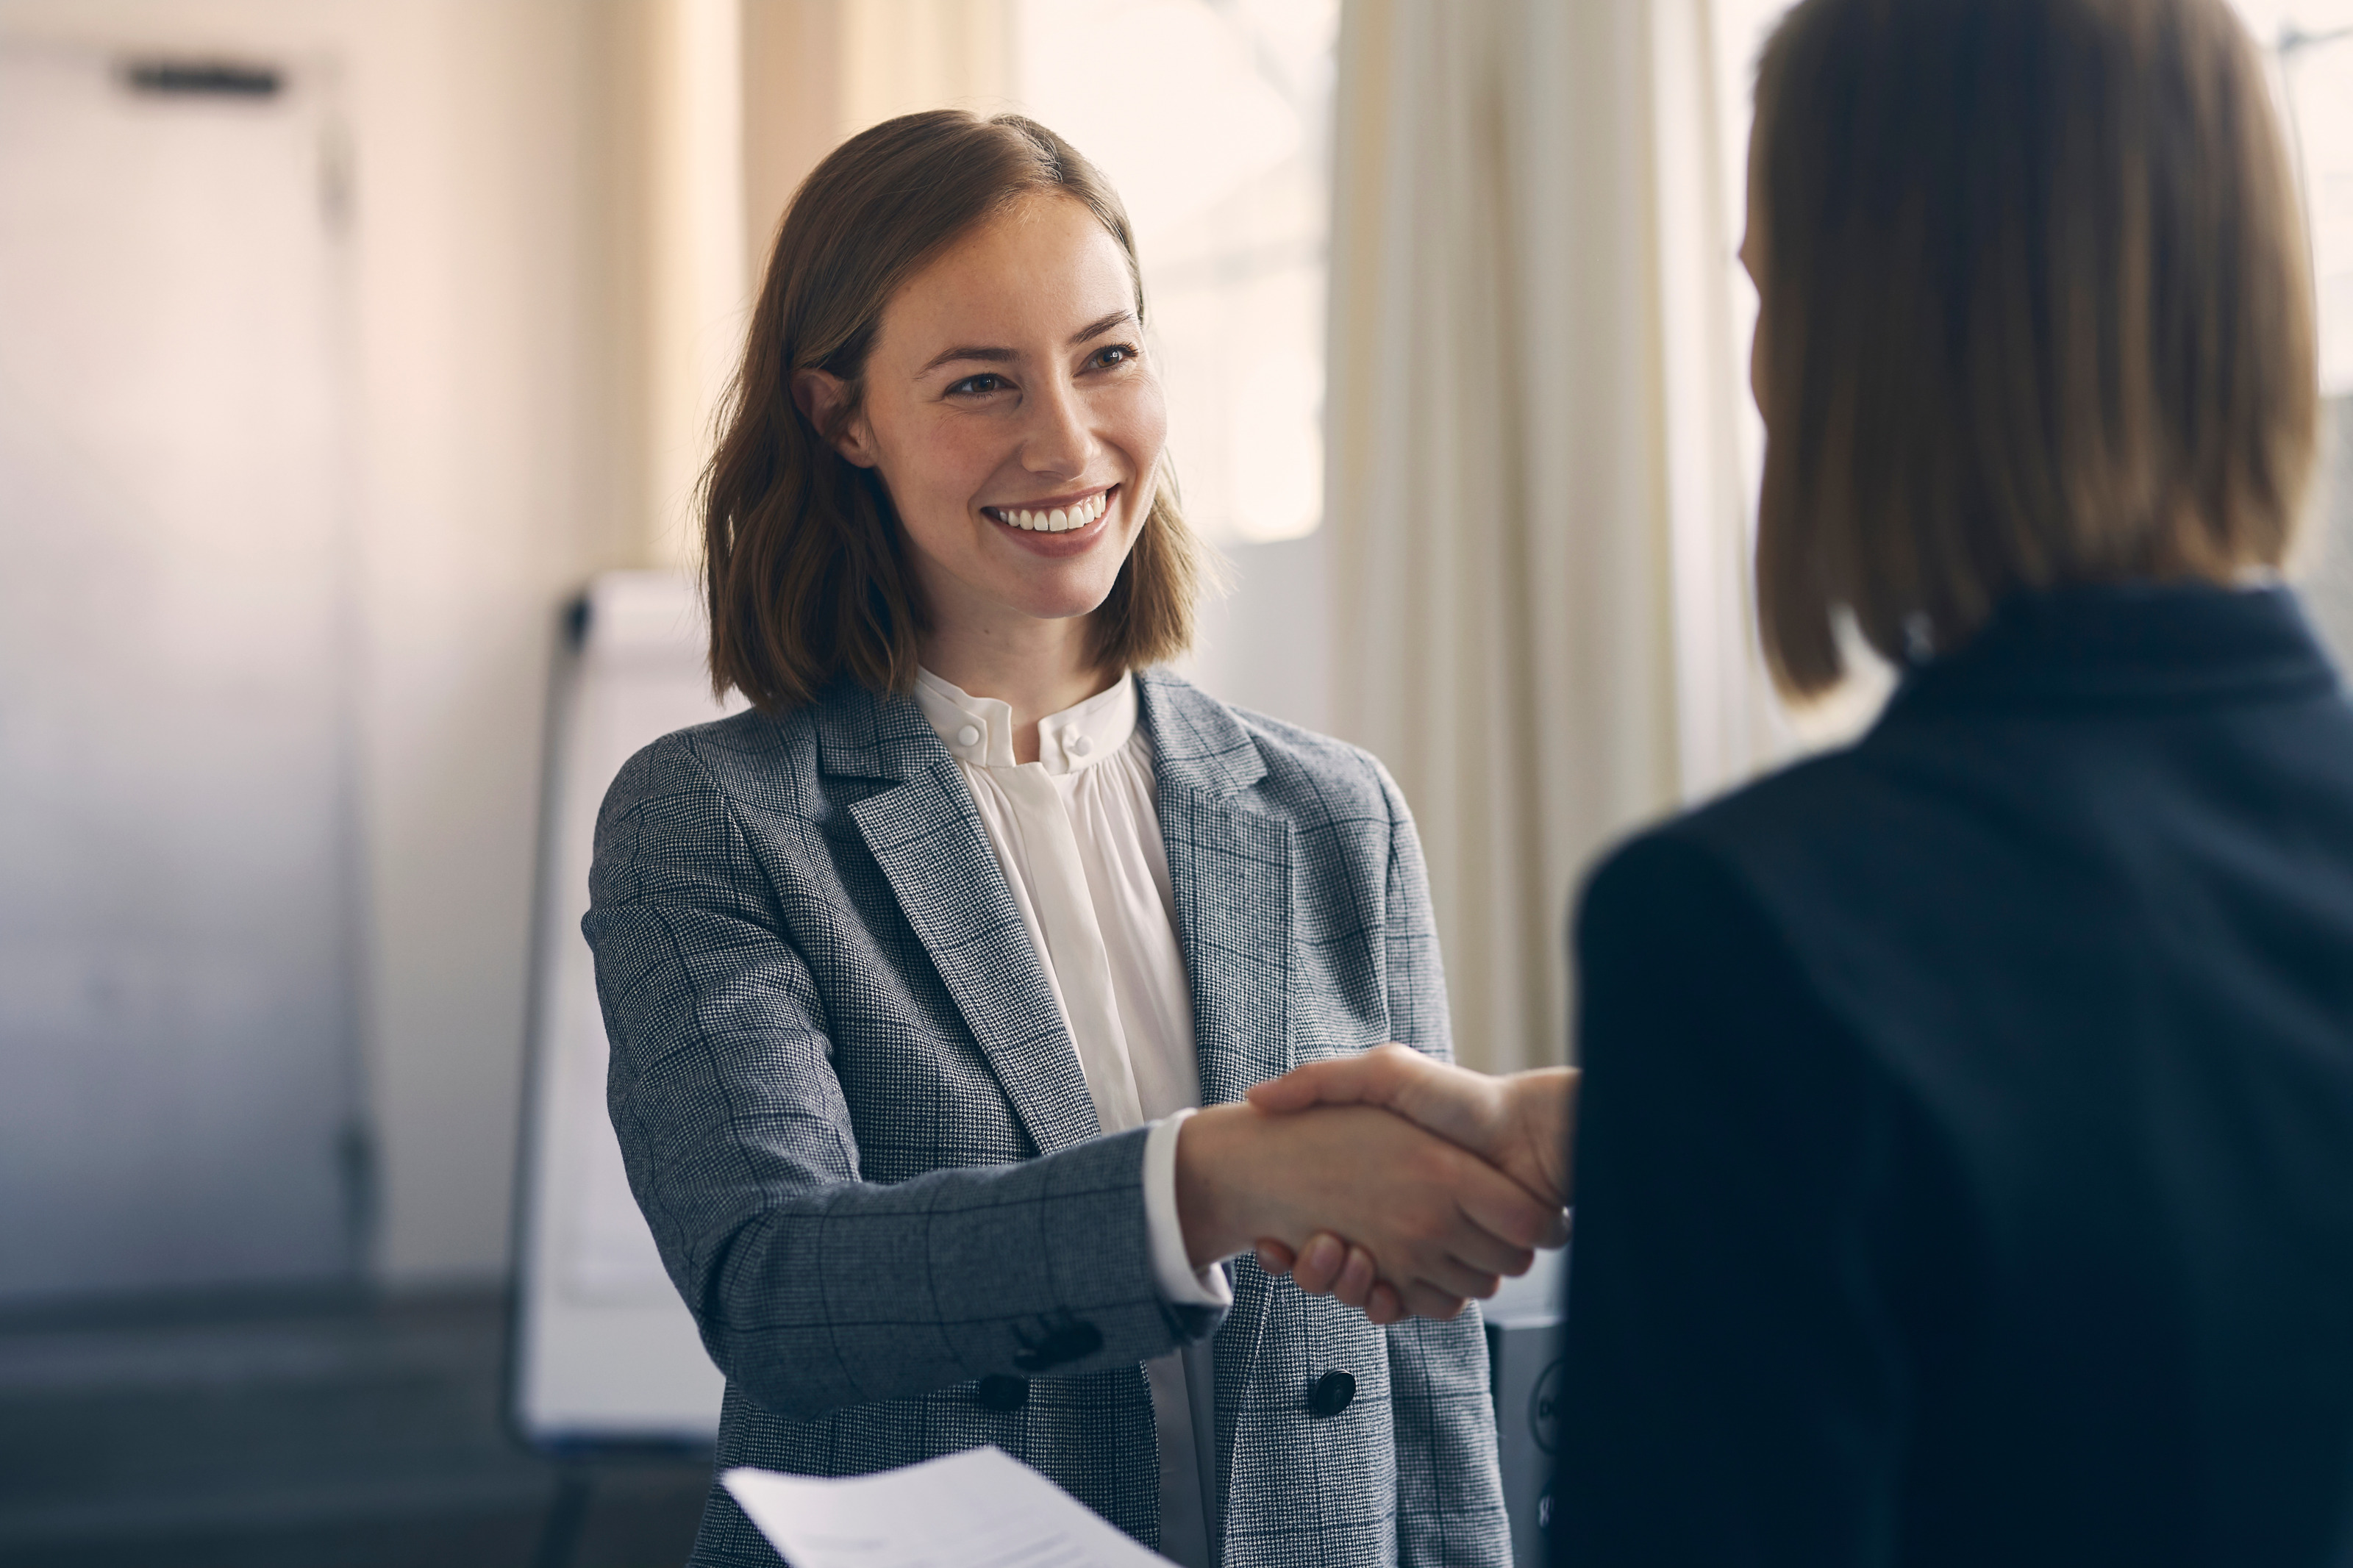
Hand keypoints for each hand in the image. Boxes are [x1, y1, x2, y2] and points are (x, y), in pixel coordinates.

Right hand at [1245, 1048, 1575, 1320]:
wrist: (1533, 1138)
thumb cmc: (1463, 1101)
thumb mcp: (1385, 1073)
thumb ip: (1321, 1081)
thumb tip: (1257, 1099)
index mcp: (1375, 1183)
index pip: (1308, 1229)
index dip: (1282, 1244)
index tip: (1268, 1239)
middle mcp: (1396, 1220)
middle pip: (1329, 1269)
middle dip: (1309, 1269)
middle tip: (1300, 1248)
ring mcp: (1424, 1252)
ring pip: (1363, 1292)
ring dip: (1343, 1287)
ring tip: (1332, 1255)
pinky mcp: (1452, 1276)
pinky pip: (1411, 1307)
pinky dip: (1389, 1306)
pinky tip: (1376, 1289)